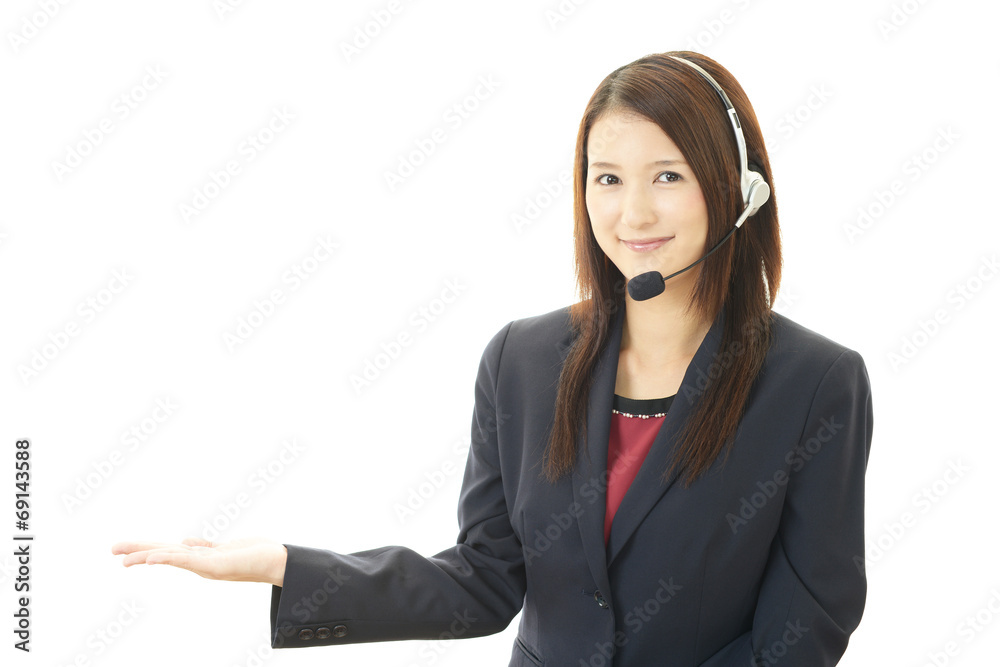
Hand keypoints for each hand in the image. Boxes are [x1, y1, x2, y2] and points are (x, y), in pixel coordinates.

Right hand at [111, 537, 287, 586]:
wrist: (275, 562)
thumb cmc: (253, 555)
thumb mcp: (224, 548)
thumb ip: (203, 546)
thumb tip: (184, 541)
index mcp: (199, 558)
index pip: (167, 550)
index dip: (146, 548)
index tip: (125, 549)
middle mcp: (198, 563)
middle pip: (162, 553)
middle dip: (137, 552)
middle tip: (112, 550)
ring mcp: (204, 565)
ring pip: (169, 557)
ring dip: (145, 556)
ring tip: (123, 559)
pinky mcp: (214, 565)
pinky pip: (187, 560)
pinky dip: (168, 557)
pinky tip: (153, 557)